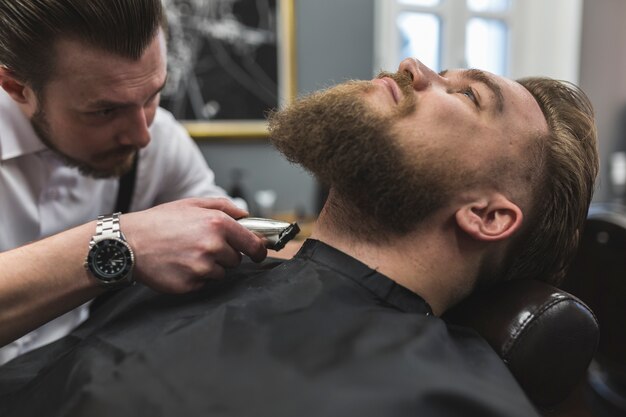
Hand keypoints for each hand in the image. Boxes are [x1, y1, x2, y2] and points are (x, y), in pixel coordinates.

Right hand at [122, 198, 266, 292]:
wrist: (128, 243)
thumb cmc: (160, 222)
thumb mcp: (192, 204)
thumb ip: (224, 207)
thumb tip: (246, 216)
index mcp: (218, 224)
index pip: (253, 244)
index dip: (258, 250)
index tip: (259, 253)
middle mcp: (212, 246)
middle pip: (236, 259)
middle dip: (224, 254)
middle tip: (200, 246)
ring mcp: (201, 267)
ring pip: (221, 273)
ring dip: (209, 266)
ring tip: (187, 254)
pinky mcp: (190, 284)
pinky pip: (204, 284)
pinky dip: (195, 277)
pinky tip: (179, 265)